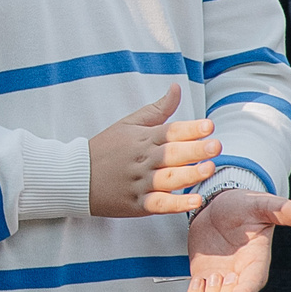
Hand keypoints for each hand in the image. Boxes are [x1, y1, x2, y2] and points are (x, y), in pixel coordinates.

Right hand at [87, 84, 220, 216]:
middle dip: (194, 150)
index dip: (190, 129)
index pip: (169, 131)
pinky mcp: (137, 203)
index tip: (209, 126)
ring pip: (168, 178)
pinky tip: (195, 201)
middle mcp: (143, 159)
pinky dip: (177, 204)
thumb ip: (157, 109)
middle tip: (216, 146)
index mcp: (142, 138)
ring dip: (189, 174)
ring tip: (209, 168)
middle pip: (171, 154)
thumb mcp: (128, 123)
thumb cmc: (105, 148)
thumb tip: (177, 87)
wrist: (74, 176)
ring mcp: (140, 182)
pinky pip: (159, 204)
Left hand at [186, 189, 290, 291]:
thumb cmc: (242, 206)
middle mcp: (243, 279)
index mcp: (257, 264)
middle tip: (218, 274)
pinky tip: (197, 279)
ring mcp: (224, 284)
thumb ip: (280, 210)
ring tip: (207, 276)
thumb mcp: (259, 204)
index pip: (253, 288)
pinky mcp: (206, 283)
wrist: (218, 207)